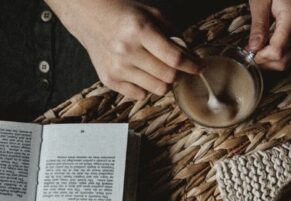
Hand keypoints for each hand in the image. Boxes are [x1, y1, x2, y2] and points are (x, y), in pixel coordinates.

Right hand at [46, 0, 201, 99]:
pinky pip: (140, 95)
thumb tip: (192, 59)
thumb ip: (175, 37)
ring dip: (166, 83)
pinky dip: (147, 87)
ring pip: (157, 90)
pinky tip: (143, 73)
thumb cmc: (125, 15)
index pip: (175, 58)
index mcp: (139, 30)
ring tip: (162, 71)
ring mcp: (117, 68)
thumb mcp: (154, 16)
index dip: (193, 65)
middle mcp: (127, 51)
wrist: (91, 17)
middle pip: (168, 77)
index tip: (200, 67)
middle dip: (181, 75)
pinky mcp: (109, 80)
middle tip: (182, 69)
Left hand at [247, 0, 290, 70]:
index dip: (261, 57)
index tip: (249, 52)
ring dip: (271, 62)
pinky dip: (279, 56)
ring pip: (290, 61)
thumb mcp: (260, 1)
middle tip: (251, 54)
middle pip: (285, 61)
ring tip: (258, 51)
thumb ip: (259, 25)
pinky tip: (267, 48)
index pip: (278, 51)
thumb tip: (253, 48)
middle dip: (265, 63)